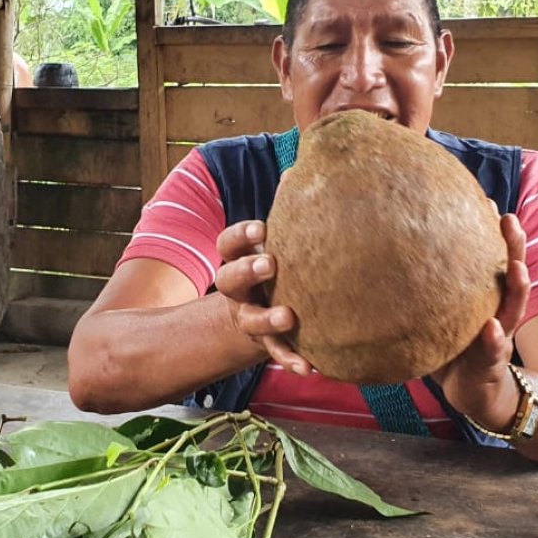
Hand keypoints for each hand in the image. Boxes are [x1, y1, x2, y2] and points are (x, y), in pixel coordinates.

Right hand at [214, 220, 312, 374]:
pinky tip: (309, 368)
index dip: (241, 235)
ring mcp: (249, 317)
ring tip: (287, 317)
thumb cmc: (284, 264)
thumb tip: (299, 168)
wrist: (270, 312)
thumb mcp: (282, 238)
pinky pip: (276, 353)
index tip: (261, 227)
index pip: (228, 242)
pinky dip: (290, 360)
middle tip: (270, 264)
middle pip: (228, 279)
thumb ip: (289, 210)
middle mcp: (239, 289)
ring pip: (249, 320)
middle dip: (247, 270)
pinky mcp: (267, 343)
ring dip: (266, 318)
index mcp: (239, 257)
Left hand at [429, 214, 530, 428]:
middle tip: (509, 220)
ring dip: (517, 286)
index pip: (493, 257)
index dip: (493, 231)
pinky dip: (494, 338)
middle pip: (511, 271)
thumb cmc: (453, 346)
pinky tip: (491, 326)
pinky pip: (495, 349)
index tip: (488, 201)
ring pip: (514, 307)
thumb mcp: (441, 312)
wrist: (471, 390)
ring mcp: (501, 334)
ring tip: (516, 267)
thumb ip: (427, 287)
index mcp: (486, 295)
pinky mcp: (493, 362)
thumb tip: (384, 253)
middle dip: (514, 246)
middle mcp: (499, 309)